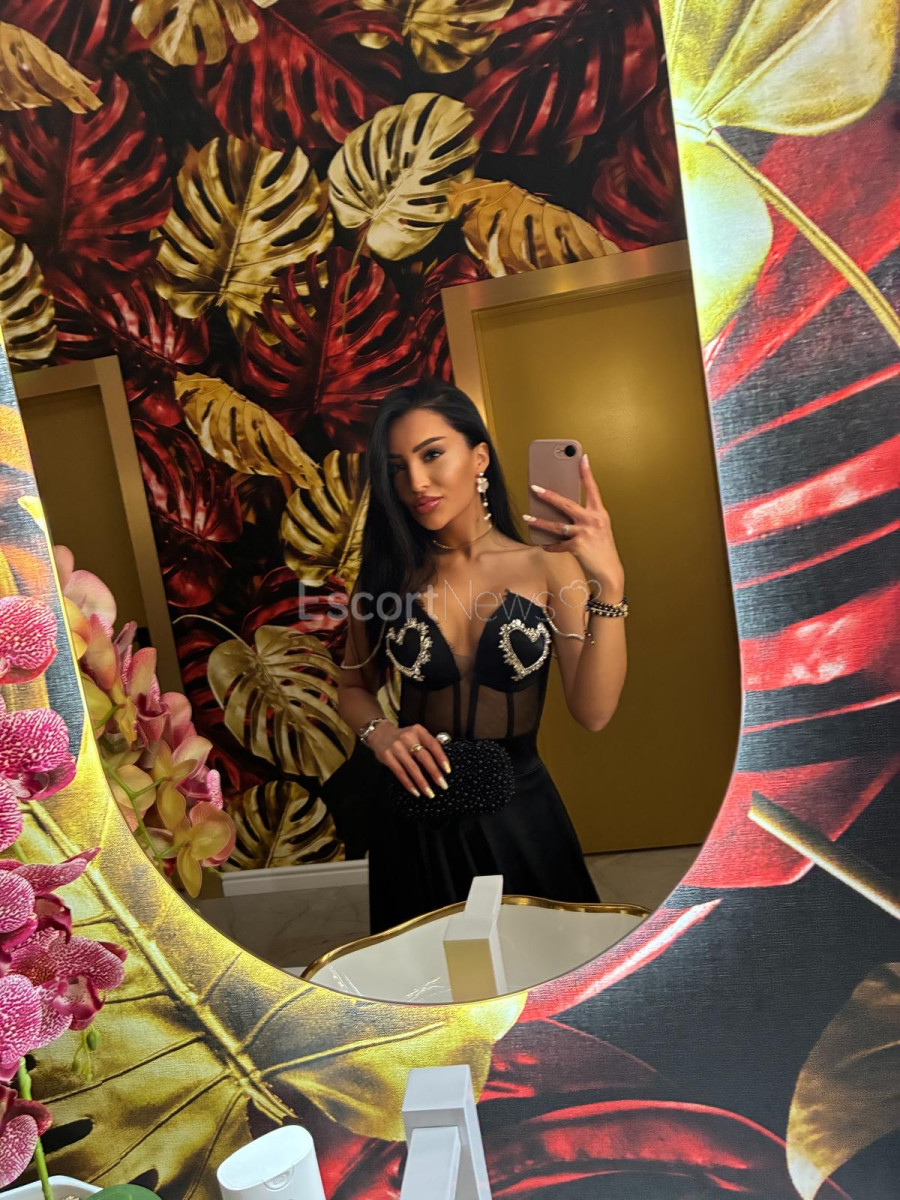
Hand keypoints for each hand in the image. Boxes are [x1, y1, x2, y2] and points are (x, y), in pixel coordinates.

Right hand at [368, 722, 450, 796]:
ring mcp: (396, 748)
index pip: (433, 745)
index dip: (441, 758)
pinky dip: (408, 784)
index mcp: (418, 731)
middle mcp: (407, 738)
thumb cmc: (404, 737)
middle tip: (443, 785)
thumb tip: (447, 749)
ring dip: (422, 783)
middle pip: (424, 757)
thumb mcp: (417, 734)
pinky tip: (415, 792)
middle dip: (434, 773)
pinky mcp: (387, 757)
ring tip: (430, 793)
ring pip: (412, 768)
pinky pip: (400, 773)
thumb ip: (430, 742)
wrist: (380, 734)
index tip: (447, 770)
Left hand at [524, 453, 624, 595]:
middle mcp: (593, 520)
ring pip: (557, 525)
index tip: (582, 458)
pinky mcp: (578, 545)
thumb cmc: (602, 549)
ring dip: (539, 522)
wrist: (609, 571)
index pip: (592, 489)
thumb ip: (585, 518)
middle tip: (535, 488)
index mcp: (600, 513)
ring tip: (527, 518)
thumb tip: (563, 511)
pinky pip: (558, 544)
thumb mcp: (598, 529)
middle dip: (549, 495)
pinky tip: (544, 544)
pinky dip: (550, 545)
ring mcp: (585, 532)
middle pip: (567, 504)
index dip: (586, 473)